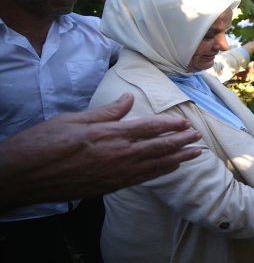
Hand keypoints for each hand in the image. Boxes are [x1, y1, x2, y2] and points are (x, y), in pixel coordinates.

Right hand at [0, 93, 201, 210]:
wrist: (23, 176)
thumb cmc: (43, 143)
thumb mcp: (74, 119)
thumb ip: (106, 112)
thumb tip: (128, 99)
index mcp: (109, 134)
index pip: (149, 128)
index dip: (170, 125)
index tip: (186, 122)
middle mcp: (117, 155)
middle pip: (158, 148)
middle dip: (181, 142)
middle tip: (198, 138)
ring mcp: (115, 173)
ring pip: (154, 166)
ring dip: (177, 159)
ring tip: (195, 155)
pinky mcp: (109, 186)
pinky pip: (142, 179)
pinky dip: (160, 173)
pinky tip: (170, 169)